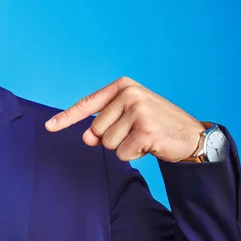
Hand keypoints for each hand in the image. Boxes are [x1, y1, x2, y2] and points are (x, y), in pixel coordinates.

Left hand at [45, 77, 204, 162]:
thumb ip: (103, 124)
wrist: (192, 135)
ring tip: (144, 137)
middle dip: (113, 138)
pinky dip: (135, 155)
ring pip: (108, 143)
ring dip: (125, 147)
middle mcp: (129, 94)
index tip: (49, 126)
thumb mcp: (128, 118)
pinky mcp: (145, 129)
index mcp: (123, 86)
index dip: (66, 118)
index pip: (87, 104)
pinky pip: (123, 153)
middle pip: (97, 130)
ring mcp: (138, 110)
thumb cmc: (156, 124)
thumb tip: (87, 138)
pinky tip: (151, 145)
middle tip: (136, 132)